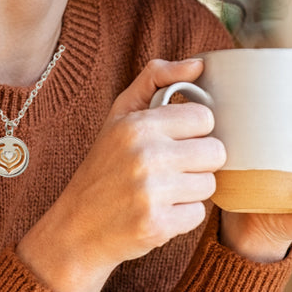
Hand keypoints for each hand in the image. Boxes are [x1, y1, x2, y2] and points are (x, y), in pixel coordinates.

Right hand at [16, 57, 225, 291]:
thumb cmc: (104, 165)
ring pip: (209, 185)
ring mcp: (152, 193)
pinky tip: (159, 211)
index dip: (194, 130)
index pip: (204, 117)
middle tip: (172, 167)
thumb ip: (156, 78)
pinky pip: (198, 215)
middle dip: (198, 161)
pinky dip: (182, 216)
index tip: (176, 139)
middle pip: (215, 152)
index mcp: (138, 124)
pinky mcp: (158, 226)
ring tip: (163, 190)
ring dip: (191, 190)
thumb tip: (199, 64)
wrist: (77, 227)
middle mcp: (146, 156)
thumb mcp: (120, 114)